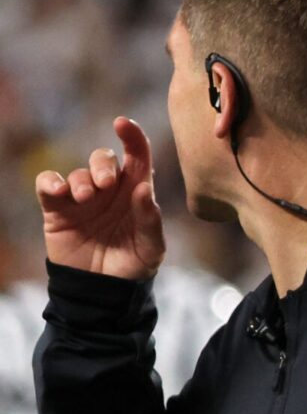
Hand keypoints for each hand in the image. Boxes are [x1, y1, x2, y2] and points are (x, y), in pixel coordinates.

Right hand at [36, 117, 165, 280]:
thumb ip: (150, 219)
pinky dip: (50, 182)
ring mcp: (82, 199)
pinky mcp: (57, 210)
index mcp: (136, 193)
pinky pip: (48, 184)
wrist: (103, 290)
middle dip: (103, 164)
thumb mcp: (151, 247)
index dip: (132, 136)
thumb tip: (143, 189)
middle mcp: (109, 191)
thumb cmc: (133, 264)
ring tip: (87, 198)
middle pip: (104, 159)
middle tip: (107, 183)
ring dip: (81, 179)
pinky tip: (57, 191)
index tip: (123, 123)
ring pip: (77, 171)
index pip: (137, 156)